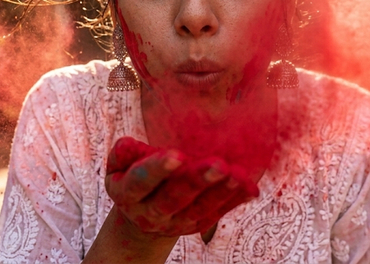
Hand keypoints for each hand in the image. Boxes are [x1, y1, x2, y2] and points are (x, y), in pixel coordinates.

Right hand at [105, 136, 258, 236]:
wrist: (142, 211)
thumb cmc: (132, 175)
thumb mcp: (119, 165)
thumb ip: (124, 154)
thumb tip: (128, 143)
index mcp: (126, 194)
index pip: (140, 182)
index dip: (157, 170)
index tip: (177, 155)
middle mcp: (149, 214)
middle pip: (173, 199)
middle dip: (197, 181)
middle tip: (218, 164)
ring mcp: (174, 223)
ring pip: (198, 209)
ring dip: (220, 192)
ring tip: (238, 175)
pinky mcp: (195, 226)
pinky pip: (216, 214)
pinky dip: (234, 201)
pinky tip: (250, 187)